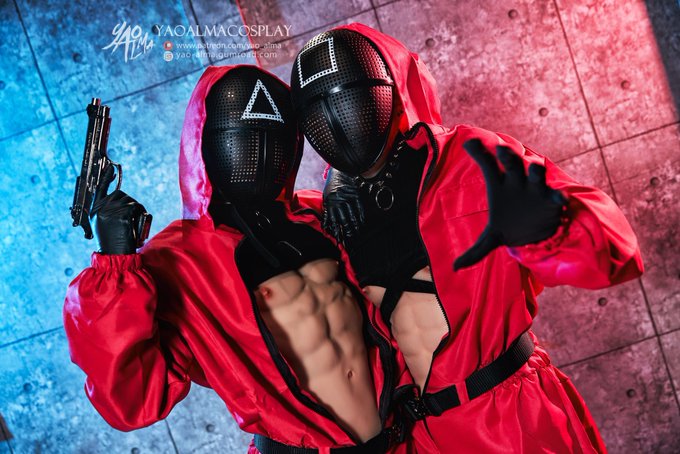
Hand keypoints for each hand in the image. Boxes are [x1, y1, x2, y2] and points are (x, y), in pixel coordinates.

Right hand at [91, 164, 148, 254]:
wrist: (114, 256)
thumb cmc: (113, 243)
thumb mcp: (105, 225)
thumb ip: (108, 212)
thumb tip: (121, 200)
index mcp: (94, 210)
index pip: (100, 189)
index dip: (106, 178)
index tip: (110, 167)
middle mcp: (100, 209)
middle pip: (120, 194)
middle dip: (129, 203)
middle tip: (132, 217)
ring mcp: (109, 211)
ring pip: (129, 200)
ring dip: (136, 209)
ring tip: (134, 224)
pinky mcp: (121, 215)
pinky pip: (135, 206)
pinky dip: (140, 212)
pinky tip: (138, 222)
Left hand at [322, 167, 364, 242]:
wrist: (341, 170)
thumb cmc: (332, 184)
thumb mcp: (327, 197)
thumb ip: (328, 210)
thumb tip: (328, 225)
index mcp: (330, 203)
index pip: (333, 221)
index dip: (336, 231)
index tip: (338, 239)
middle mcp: (339, 202)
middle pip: (344, 221)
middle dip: (347, 232)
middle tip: (349, 240)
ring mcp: (348, 199)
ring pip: (352, 216)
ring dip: (355, 226)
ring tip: (356, 233)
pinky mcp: (356, 195)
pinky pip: (359, 208)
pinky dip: (360, 216)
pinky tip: (361, 222)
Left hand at [453, 139, 566, 269]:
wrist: (536, 234)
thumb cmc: (510, 226)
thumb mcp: (492, 238)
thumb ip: (476, 252)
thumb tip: (454, 268)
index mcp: (500, 185)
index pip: (487, 164)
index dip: (478, 152)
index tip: (468, 143)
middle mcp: (517, 182)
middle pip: (512, 162)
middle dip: (508, 155)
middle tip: (502, 149)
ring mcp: (535, 189)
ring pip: (536, 172)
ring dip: (535, 168)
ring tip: (534, 166)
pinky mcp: (552, 200)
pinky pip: (555, 195)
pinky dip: (558, 196)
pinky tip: (559, 200)